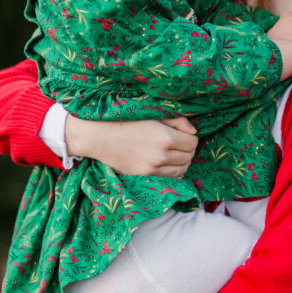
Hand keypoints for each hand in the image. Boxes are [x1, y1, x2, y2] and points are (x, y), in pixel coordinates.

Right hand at [65, 115, 197, 176]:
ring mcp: (152, 168)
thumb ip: (177, 121)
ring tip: (175, 154)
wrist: (98, 135)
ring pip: (181, 170)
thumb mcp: (152, 114)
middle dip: (188, 150)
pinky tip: (167, 163)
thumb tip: (193, 131)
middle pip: (189, 157)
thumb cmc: (125, 120)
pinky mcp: (143, 176)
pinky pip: (169, 178)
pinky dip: (173, 172)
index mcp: (165, 137)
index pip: (192, 143)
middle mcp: (161, 155)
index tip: (184, 134)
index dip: (191, 138)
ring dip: (182, 162)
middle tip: (181, 144)